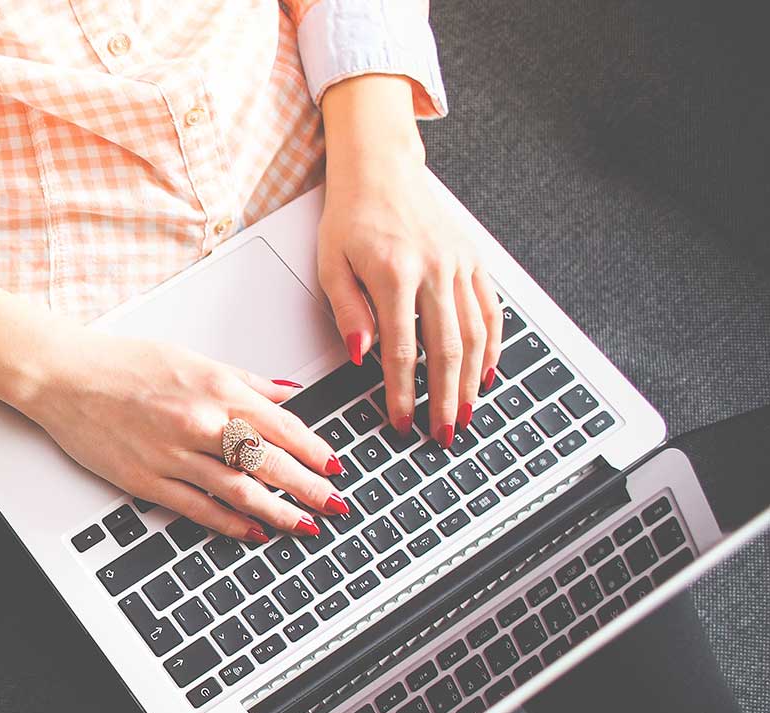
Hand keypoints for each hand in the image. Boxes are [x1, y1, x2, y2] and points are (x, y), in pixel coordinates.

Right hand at [15, 326, 347, 541]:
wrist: (66, 377)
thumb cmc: (123, 364)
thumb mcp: (193, 359)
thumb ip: (245, 381)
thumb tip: (287, 393)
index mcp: (216, 389)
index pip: (282, 426)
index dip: (315, 451)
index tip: (335, 468)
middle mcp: (200, 423)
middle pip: (270, 463)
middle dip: (310, 488)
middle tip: (336, 505)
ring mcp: (174, 455)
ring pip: (240, 490)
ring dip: (278, 512)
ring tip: (304, 526)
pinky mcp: (147, 480)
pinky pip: (199, 508)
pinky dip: (231, 523)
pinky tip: (253, 531)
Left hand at [318, 75, 502, 446]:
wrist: (381, 169)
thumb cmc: (350, 217)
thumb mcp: (330, 264)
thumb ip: (348, 312)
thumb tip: (361, 356)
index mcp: (395, 275)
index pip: (402, 350)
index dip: (403, 393)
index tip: (401, 421)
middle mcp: (434, 270)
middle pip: (447, 349)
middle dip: (446, 398)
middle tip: (444, 433)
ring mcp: (459, 264)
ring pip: (475, 334)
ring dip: (472, 380)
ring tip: (467, 413)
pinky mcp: (473, 260)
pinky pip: (490, 309)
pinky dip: (492, 344)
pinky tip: (486, 373)